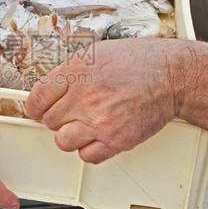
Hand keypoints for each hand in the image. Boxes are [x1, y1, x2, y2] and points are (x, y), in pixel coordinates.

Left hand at [24, 38, 183, 162]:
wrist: (172, 76)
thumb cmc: (138, 62)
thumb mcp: (96, 53)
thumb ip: (69, 72)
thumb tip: (48, 90)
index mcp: (75, 71)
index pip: (36, 99)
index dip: (35, 107)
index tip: (39, 110)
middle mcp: (84, 97)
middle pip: (49, 121)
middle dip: (58, 118)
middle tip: (73, 112)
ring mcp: (99, 121)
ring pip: (63, 142)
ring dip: (71, 135)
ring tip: (85, 125)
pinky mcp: (116, 140)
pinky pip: (87, 156)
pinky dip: (89, 149)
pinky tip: (98, 136)